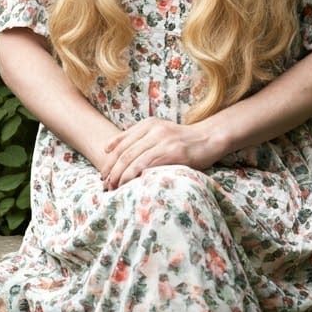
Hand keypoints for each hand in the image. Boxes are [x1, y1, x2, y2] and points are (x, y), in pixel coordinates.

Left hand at [99, 116, 223, 190]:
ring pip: (133, 158)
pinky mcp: (173, 152)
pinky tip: (128, 184)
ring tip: (113, 187)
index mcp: (149, 123)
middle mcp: (154, 129)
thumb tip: (109, 149)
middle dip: (112, 170)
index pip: (121, 142)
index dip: (109, 159)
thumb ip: (138, 138)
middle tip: (105, 184)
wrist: (208, 139)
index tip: (103, 173)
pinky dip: (134, 175)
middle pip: (125, 151)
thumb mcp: (159, 132)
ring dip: (120, 175)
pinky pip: (147, 164)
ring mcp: (163, 140)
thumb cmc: (182, 140)